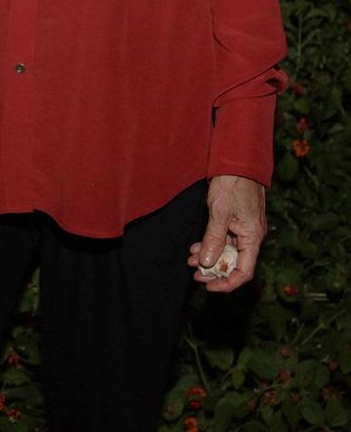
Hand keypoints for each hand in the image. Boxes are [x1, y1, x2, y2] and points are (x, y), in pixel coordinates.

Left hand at [188, 174, 266, 292]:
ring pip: (228, 252)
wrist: (238, 159)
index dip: (227, 282)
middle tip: (194, 273)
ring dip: (210, 257)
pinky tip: (197, 246)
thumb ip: (214, 239)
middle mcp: (251, 236)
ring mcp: (245, 228)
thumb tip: (207, 264)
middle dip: (215, 270)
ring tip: (191, 259)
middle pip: (235, 264)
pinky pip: (226, 239)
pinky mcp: (237, 220)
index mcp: (253, 237)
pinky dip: (212, 244)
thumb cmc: (233, 183)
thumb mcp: (220, 213)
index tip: (208, 285)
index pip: (244, 271)